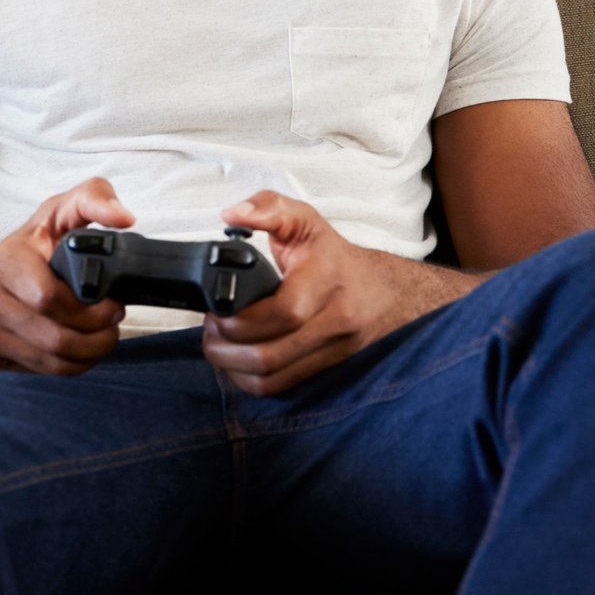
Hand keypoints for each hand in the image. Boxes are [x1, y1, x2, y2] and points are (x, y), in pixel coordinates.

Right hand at [0, 178, 128, 374]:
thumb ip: (93, 199)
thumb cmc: (19, 254)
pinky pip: (38, 377)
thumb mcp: (54, 214)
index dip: (91, 310)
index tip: (112, 306)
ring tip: (99, 340)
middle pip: (55, 338)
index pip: (50, 298)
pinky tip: (72, 352)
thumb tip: (124, 217)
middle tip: (111, 326)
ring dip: (87, 358)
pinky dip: (64, 369)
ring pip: (50, 365)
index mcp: (3, 261)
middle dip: (97, 338)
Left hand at [202, 190, 409, 395]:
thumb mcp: (304, 220)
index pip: (284, 312)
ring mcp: (334, 350)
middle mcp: (336, 320)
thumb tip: (232, 213)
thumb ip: (267, 207)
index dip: (242, 320)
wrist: (383, 292)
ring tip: (217, 346)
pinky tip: (236, 363)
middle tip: (210, 331)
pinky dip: (252, 381)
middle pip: (272, 353)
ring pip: (274, 377)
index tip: (217, 313)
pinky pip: (283, 387)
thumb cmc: (335, 257)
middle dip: (227, 347)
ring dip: (234, 368)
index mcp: (327, 279)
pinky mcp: (328, 369)